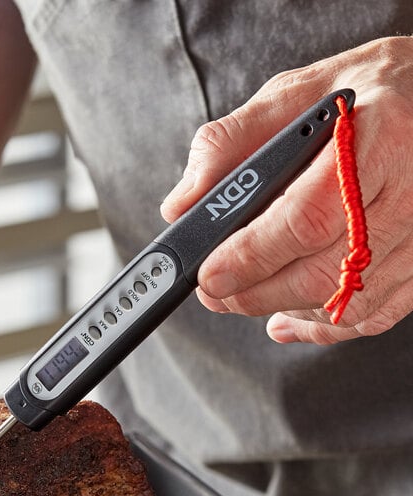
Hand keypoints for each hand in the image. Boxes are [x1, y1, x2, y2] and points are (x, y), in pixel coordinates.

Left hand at [160, 36, 412, 343]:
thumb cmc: (364, 93)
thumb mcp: (293, 94)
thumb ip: (229, 144)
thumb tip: (182, 204)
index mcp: (376, 141)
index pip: (307, 216)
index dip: (253, 255)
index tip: (210, 274)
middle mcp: (411, 193)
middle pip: (324, 272)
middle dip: (256, 293)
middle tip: (215, 291)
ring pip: (347, 303)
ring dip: (283, 308)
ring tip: (244, 295)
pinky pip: (374, 313)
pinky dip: (322, 324)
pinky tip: (288, 316)